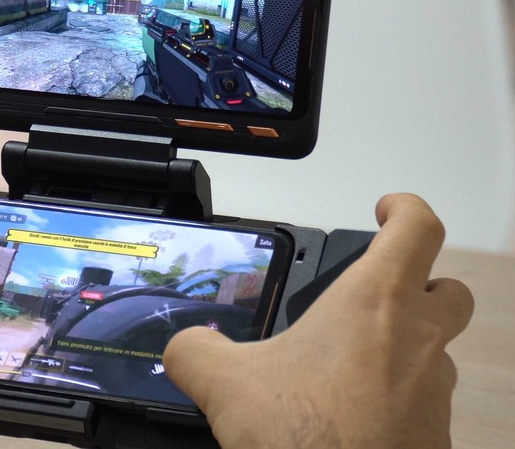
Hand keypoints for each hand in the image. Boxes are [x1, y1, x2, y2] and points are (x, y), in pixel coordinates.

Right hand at [164, 193, 473, 447]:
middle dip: (420, 283)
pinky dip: (396, 399)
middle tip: (375, 295)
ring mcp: (437, 393)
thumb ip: (194, 350)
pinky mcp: (437, 438)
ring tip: (345, 369)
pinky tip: (348, 418)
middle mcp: (419, 341)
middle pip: (449, 290)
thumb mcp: (224, 383)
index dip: (405, 208)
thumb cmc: (301, 434)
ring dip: (404, 348)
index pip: (418, 228)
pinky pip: (424, 403)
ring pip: (437, 352)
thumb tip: (186, 347)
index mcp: (375, 304)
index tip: (385, 209)